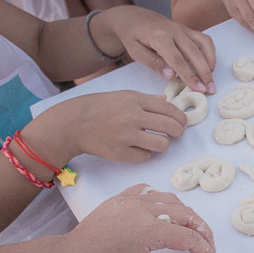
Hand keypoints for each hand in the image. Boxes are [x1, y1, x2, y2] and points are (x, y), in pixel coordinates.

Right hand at [26, 91, 187, 165]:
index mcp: (134, 100)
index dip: (180, 117)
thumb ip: (145, 99)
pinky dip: (145, 154)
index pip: (169, 108)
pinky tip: (138, 148)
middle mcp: (132, 116)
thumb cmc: (98, 108)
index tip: (182, 122)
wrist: (71, 123)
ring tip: (157, 142)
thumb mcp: (121, 96)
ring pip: (163, 144)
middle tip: (175, 134)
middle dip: (178, 132)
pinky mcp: (120, 152)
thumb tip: (166, 99)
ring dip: (163, 144)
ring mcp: (126, 135)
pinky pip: (146, 156)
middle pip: (171, 127)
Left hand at [56, 184, 217, 252]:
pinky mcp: (121, 197)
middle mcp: (143, 208)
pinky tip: (166, 214)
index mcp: (148, 229)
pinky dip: (164, 201)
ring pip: (172, 200)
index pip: (189, 237)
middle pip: (187, 214)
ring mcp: (131, 199)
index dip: (205, 252)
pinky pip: (151, 191)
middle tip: (207, 249)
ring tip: (191, 233)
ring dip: (186, 216)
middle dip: (202, 232)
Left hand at [96, 6, 217, 93]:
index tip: (197, 88)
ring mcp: (183, 29)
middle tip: (210, 89)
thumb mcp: (136, 52)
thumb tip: (171, 76)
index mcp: (159, 36)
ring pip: (204, 45)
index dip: (189, 75)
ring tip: (210, 80)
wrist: (133, 17)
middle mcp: (175, 31)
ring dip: (211, 63)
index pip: (177, 59)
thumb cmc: (132, 36)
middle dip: (204, 73)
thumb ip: (154, 63)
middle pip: (195, 53)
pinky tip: (208, 66)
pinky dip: (210, 53)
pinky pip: (205, 40)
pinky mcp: (188, 30)